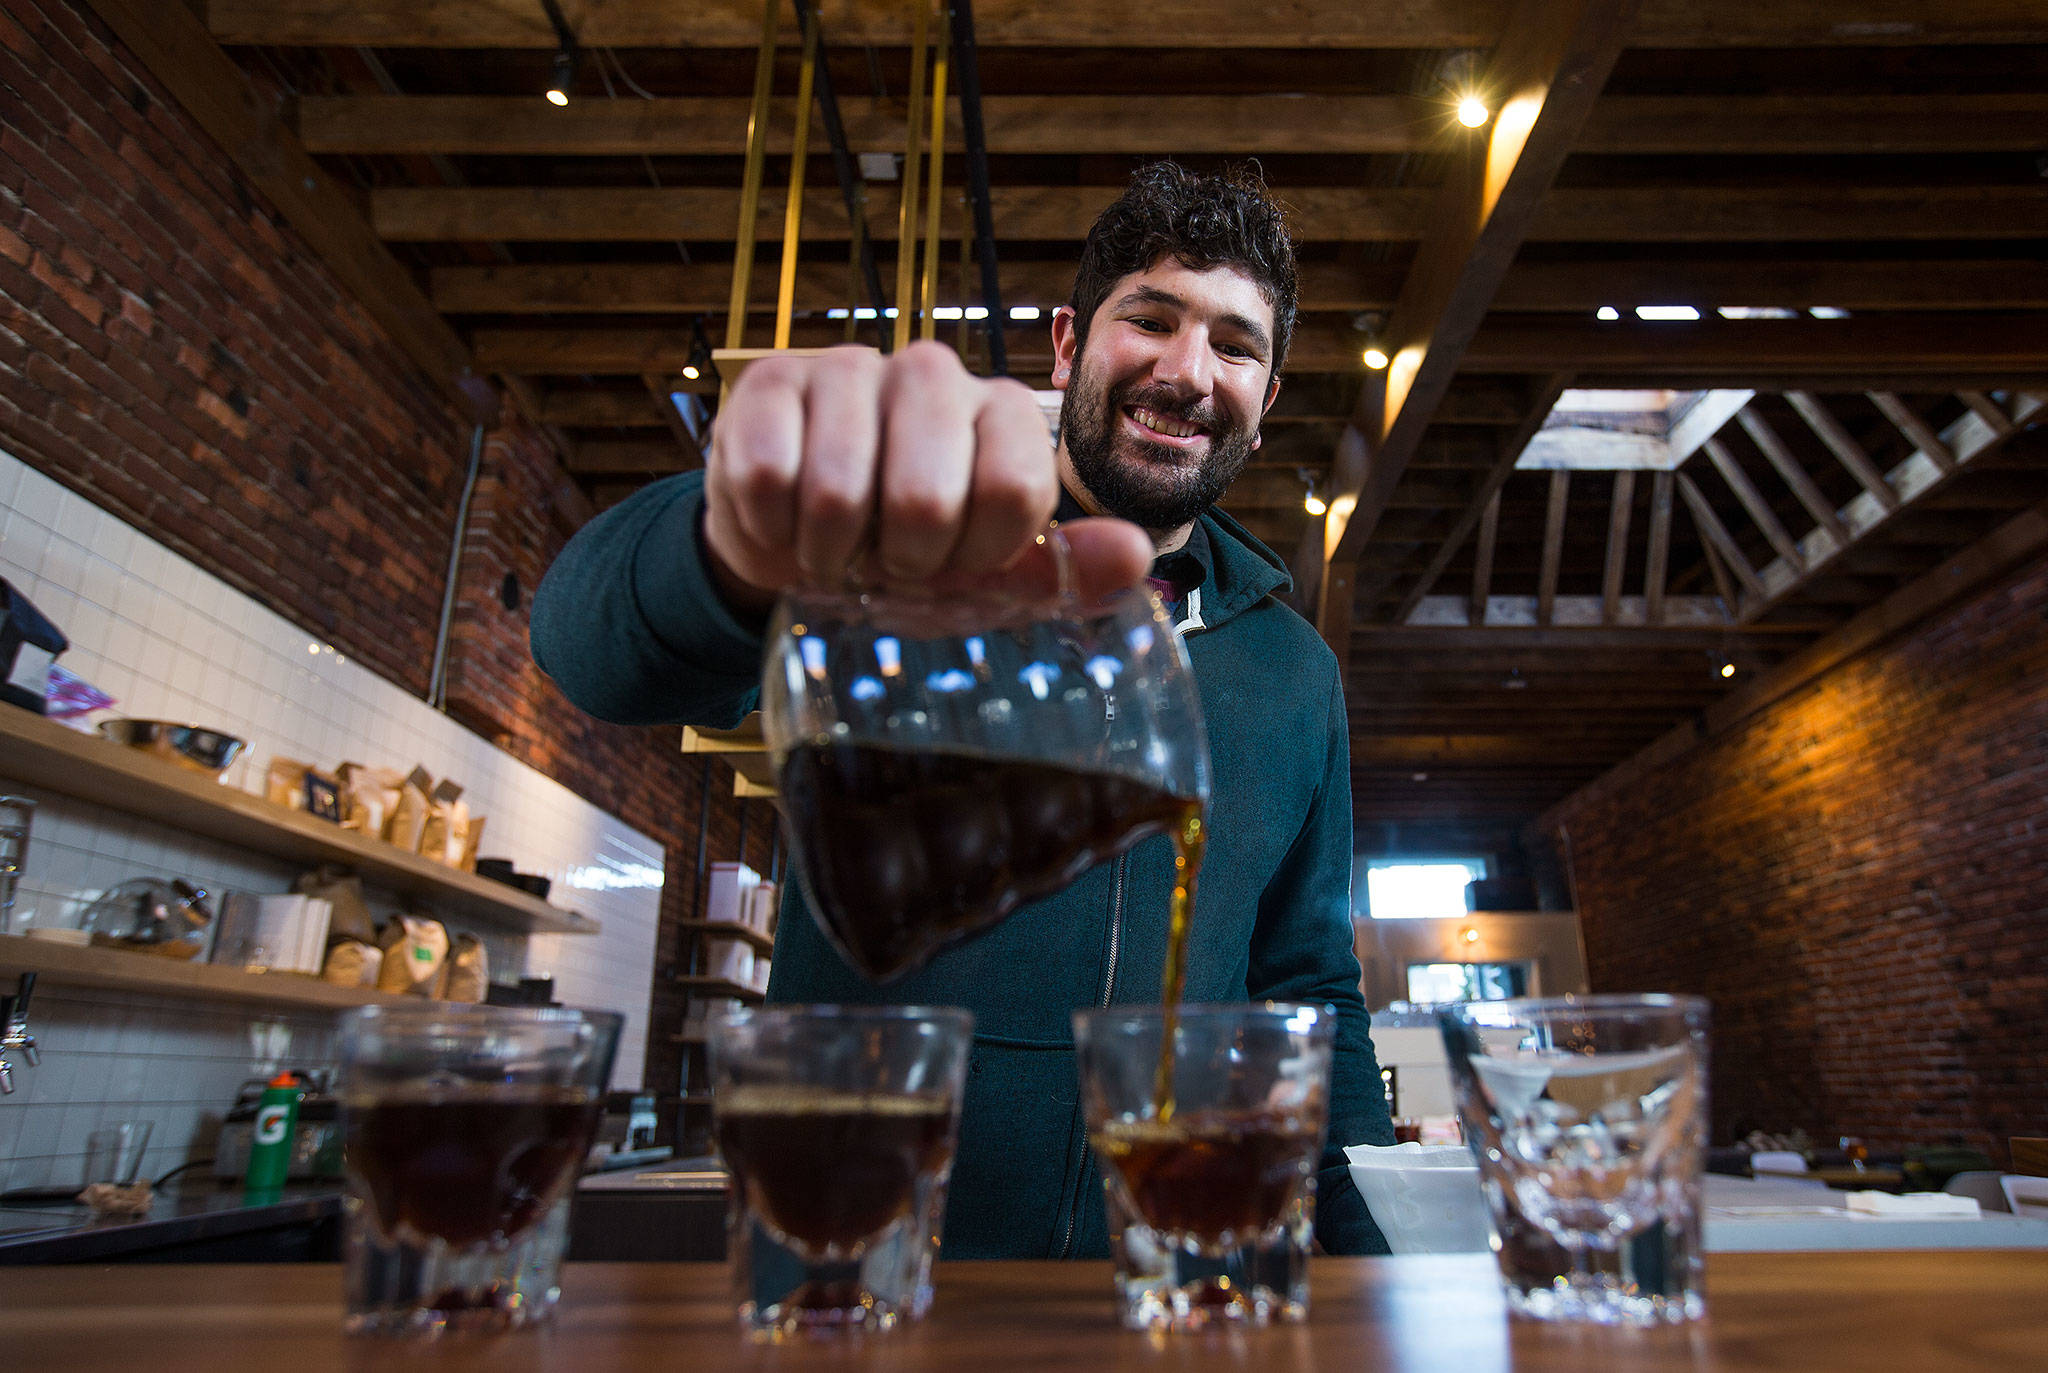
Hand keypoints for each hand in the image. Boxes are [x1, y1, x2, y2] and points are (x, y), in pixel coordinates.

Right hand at [702, 341, 1151, 610]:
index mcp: (1000, 415)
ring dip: (828, 552)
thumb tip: (1136, 557)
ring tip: (835, 547)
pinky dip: (771, 529)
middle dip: (899, 559)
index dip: (976, 554)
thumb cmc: (903, 557)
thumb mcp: (987, 581)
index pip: (1013, 488)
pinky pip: (766, 477)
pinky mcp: (769, 382)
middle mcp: (932, 375)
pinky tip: (784, 522)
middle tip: (887, 559)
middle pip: (924, 497)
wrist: (796, 544)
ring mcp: (848, 370)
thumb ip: (1063, 572)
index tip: (957, 563)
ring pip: (838, 491)